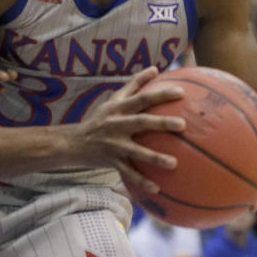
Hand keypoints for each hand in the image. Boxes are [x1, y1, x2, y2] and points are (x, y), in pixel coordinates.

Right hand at [74, 67, 185, 195]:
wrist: (74, 143)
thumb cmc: (100, 119)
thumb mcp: (113, 100)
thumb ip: (135, 84)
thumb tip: (155, 68)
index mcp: (120, 108)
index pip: (143, 98)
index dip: (161, 94)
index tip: (182, 93)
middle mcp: (117, 125)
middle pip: (142, 122)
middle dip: (162, 123)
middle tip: (182, 125)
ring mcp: (114, 145)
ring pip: (137, 152)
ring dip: (155, 158)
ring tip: (174, 164)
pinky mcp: (111, 162)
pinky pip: (128, 173)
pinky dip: (141, 182)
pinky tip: (157, 188)